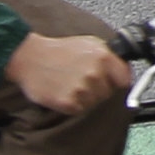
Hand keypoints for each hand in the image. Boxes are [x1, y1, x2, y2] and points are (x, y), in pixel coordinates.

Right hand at [8, 30, 128, 112]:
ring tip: (71, 86)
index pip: (124, 79)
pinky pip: (79, 111)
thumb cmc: (58, 51)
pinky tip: (64, 93)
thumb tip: (124, 70)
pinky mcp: (69, 102)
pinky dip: (73, 105)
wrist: (30, 58)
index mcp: (103, 56)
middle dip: (99, 91)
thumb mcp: (89, 44)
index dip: (118, 83)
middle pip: (109, 94)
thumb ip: (109, 57)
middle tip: (83, 83)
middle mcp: (95, 72)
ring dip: (85, 99)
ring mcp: (82, 89)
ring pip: (95, 104)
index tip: (112, 85)